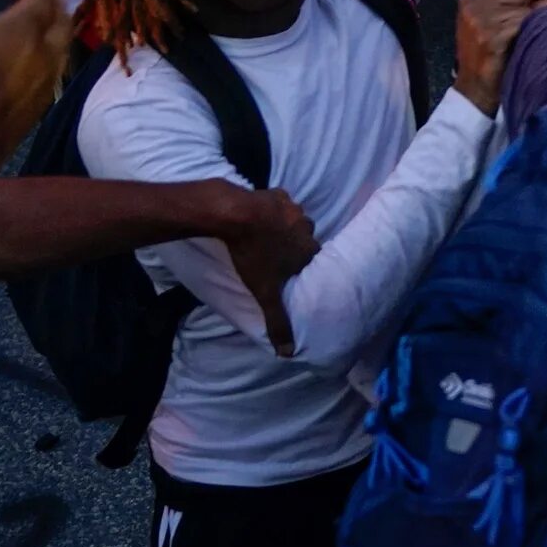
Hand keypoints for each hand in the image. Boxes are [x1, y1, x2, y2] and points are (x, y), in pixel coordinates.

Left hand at [217, 189, 318, 357]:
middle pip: (304, 239)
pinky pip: (279, 202)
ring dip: (282, 227)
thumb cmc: (253, 254)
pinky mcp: (276, 193)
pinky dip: (271, 209)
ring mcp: (292, 207)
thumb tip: (288, 353)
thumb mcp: (264, 292)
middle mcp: (307, 227)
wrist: (234, 214)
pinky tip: (256, 217)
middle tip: (273, 255)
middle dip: (292, 246)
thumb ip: (278, 320)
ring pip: (293, 220)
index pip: (312, 260)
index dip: (300, 266)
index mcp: (308, 250)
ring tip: (263, 236)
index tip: (287, 272)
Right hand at [453, 0, 546, 112]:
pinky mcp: (490, 37)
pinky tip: (532, 41)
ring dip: (534, 22)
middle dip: (537, 1)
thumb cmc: (488, 55)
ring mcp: (479, 21)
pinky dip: (531, 32)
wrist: (475, 89)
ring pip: (523, 9)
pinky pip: (522, 25)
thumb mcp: (495, 20)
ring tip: (537, 34)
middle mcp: (472, 5)